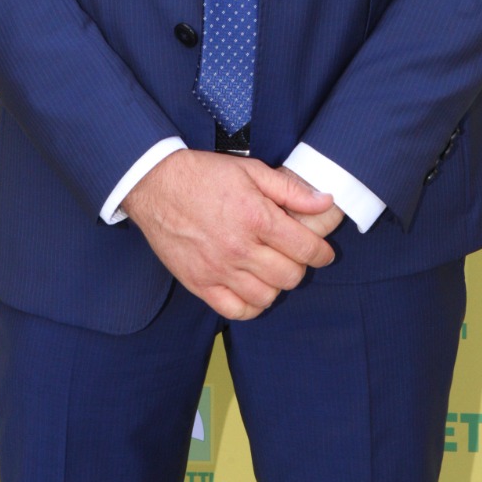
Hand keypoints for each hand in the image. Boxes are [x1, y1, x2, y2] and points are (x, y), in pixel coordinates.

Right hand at [122, 150, 336, 319]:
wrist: (156, 184)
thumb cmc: (205, 174)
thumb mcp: (251, 170)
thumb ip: (290, 190)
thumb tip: (325, 202)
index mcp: (256, 217)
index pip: (305, 249)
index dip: (321, 253)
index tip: (323, 253)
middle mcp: (240, 248)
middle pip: (290, 276)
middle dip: (300, 267)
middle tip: (294, 255)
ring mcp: (218, 270)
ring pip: (266, 297)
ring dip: (276, 285)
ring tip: (271, 269)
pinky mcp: (200, 284)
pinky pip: (236, 310)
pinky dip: (250, 304)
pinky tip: (251, 287)